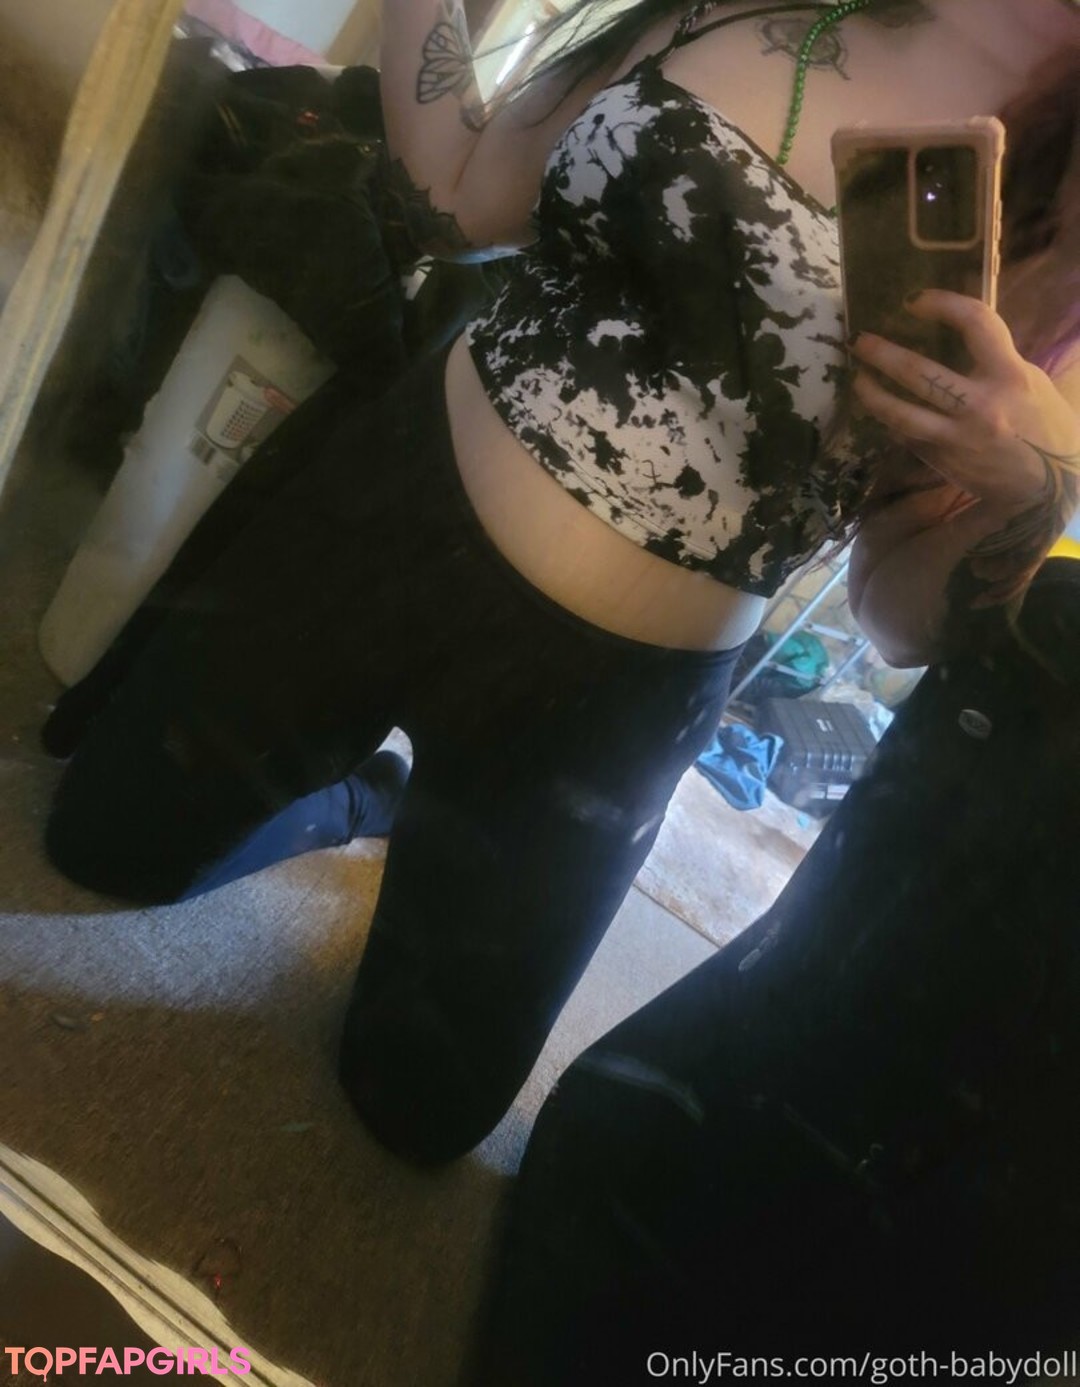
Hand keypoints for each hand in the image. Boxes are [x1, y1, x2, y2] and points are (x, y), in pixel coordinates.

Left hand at [849, 288, 1079, 513]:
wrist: (1053, 485)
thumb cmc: (1045, 425)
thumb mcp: (1030, 382)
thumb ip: (995, 361)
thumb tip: (955, 337)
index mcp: (1011, 375)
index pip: (976, 323)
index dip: (943, 304)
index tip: (915, 301)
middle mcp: (981, 405)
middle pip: (919, 373)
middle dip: (883, 354)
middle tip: (860, 341)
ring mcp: (959, 437)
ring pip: (902, 414)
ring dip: (873, 395)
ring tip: (857, 380)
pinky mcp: (945, 461)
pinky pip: (909, 437)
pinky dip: (893, 424)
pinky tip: (882, 413)